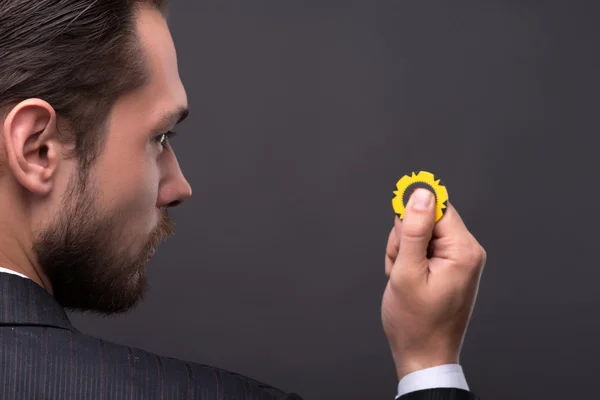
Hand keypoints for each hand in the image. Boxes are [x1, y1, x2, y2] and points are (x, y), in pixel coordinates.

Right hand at [382, 188, 485, 380]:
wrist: (423, 355)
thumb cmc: (416, 322)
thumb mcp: (406, 272)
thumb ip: (412, 230)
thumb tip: (420, 193)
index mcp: (463, 250)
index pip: (438, 206)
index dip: (412, 213)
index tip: (400, 233)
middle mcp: (466, 251)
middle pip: (427, 219)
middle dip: (405, 238)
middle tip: (401, 266)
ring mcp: (458, 259)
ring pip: (419, 233)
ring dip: (403, 251)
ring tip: (403, 278)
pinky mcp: (448, 266)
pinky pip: (421, 248)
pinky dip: (407, 261)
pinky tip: (406, 281)